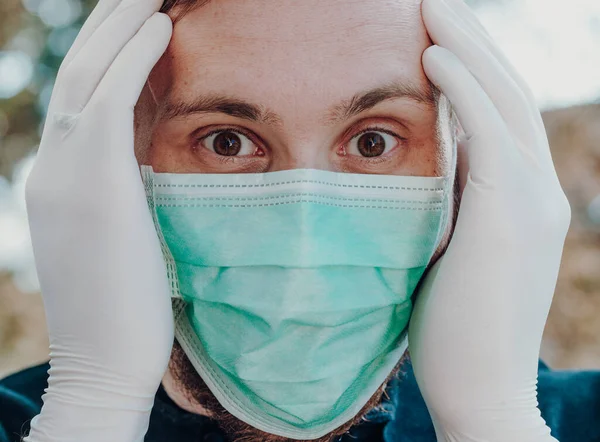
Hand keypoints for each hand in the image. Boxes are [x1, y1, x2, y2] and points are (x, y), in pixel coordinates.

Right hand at [24, 1, 172, 440]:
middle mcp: (53, 166)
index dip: (108, 55)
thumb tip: (143, 168)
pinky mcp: (93, 183)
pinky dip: (134, 58)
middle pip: (77, 73)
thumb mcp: (119, 237)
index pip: (81, 100)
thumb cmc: (124, 308)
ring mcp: (65, 172)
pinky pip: (111, 99)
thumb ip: (121, 194)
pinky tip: (159, 25)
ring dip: (120, 25)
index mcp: (62, 180)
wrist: (104, 361)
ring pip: (88, 73)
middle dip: (108, 25)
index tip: (136, 25)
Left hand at [408, 0, 569, 439]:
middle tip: (433, 4)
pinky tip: (433, 54)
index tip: (435, 37)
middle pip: (507, 93)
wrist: (478, 387)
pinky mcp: (512, 214)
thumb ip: (446, 203)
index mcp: (518, 197)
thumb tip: (422, 165)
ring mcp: (532, 199)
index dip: (472, 69)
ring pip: (504, 99)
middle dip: (472, 41)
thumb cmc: (451, 326)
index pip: (499, 114)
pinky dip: (463, 89)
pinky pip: (488, 132)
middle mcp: (536, 189)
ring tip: (431, 8)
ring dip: (467, 47)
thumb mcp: (448, 249)